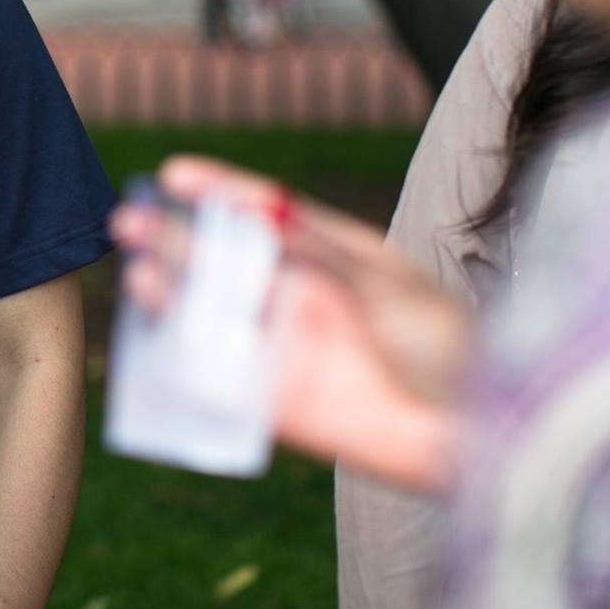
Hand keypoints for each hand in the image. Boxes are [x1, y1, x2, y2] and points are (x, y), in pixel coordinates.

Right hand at [110, 157, 467, 490]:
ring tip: (137, 273)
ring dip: (175, 298)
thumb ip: (316, 252)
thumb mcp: (383, 282)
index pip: (266, 214)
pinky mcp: (284, 406)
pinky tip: (156, 340)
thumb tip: (255, 214)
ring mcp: (290, 351)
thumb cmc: (449, 346)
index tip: (173, 174)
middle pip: (227, 264)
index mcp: (333, 257)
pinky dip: (186, 364)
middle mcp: (303, 299)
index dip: (219, 192)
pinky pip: (221, 382)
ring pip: (215, 319)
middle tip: (127, 220)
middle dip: (177, 241)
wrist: (482, 434)